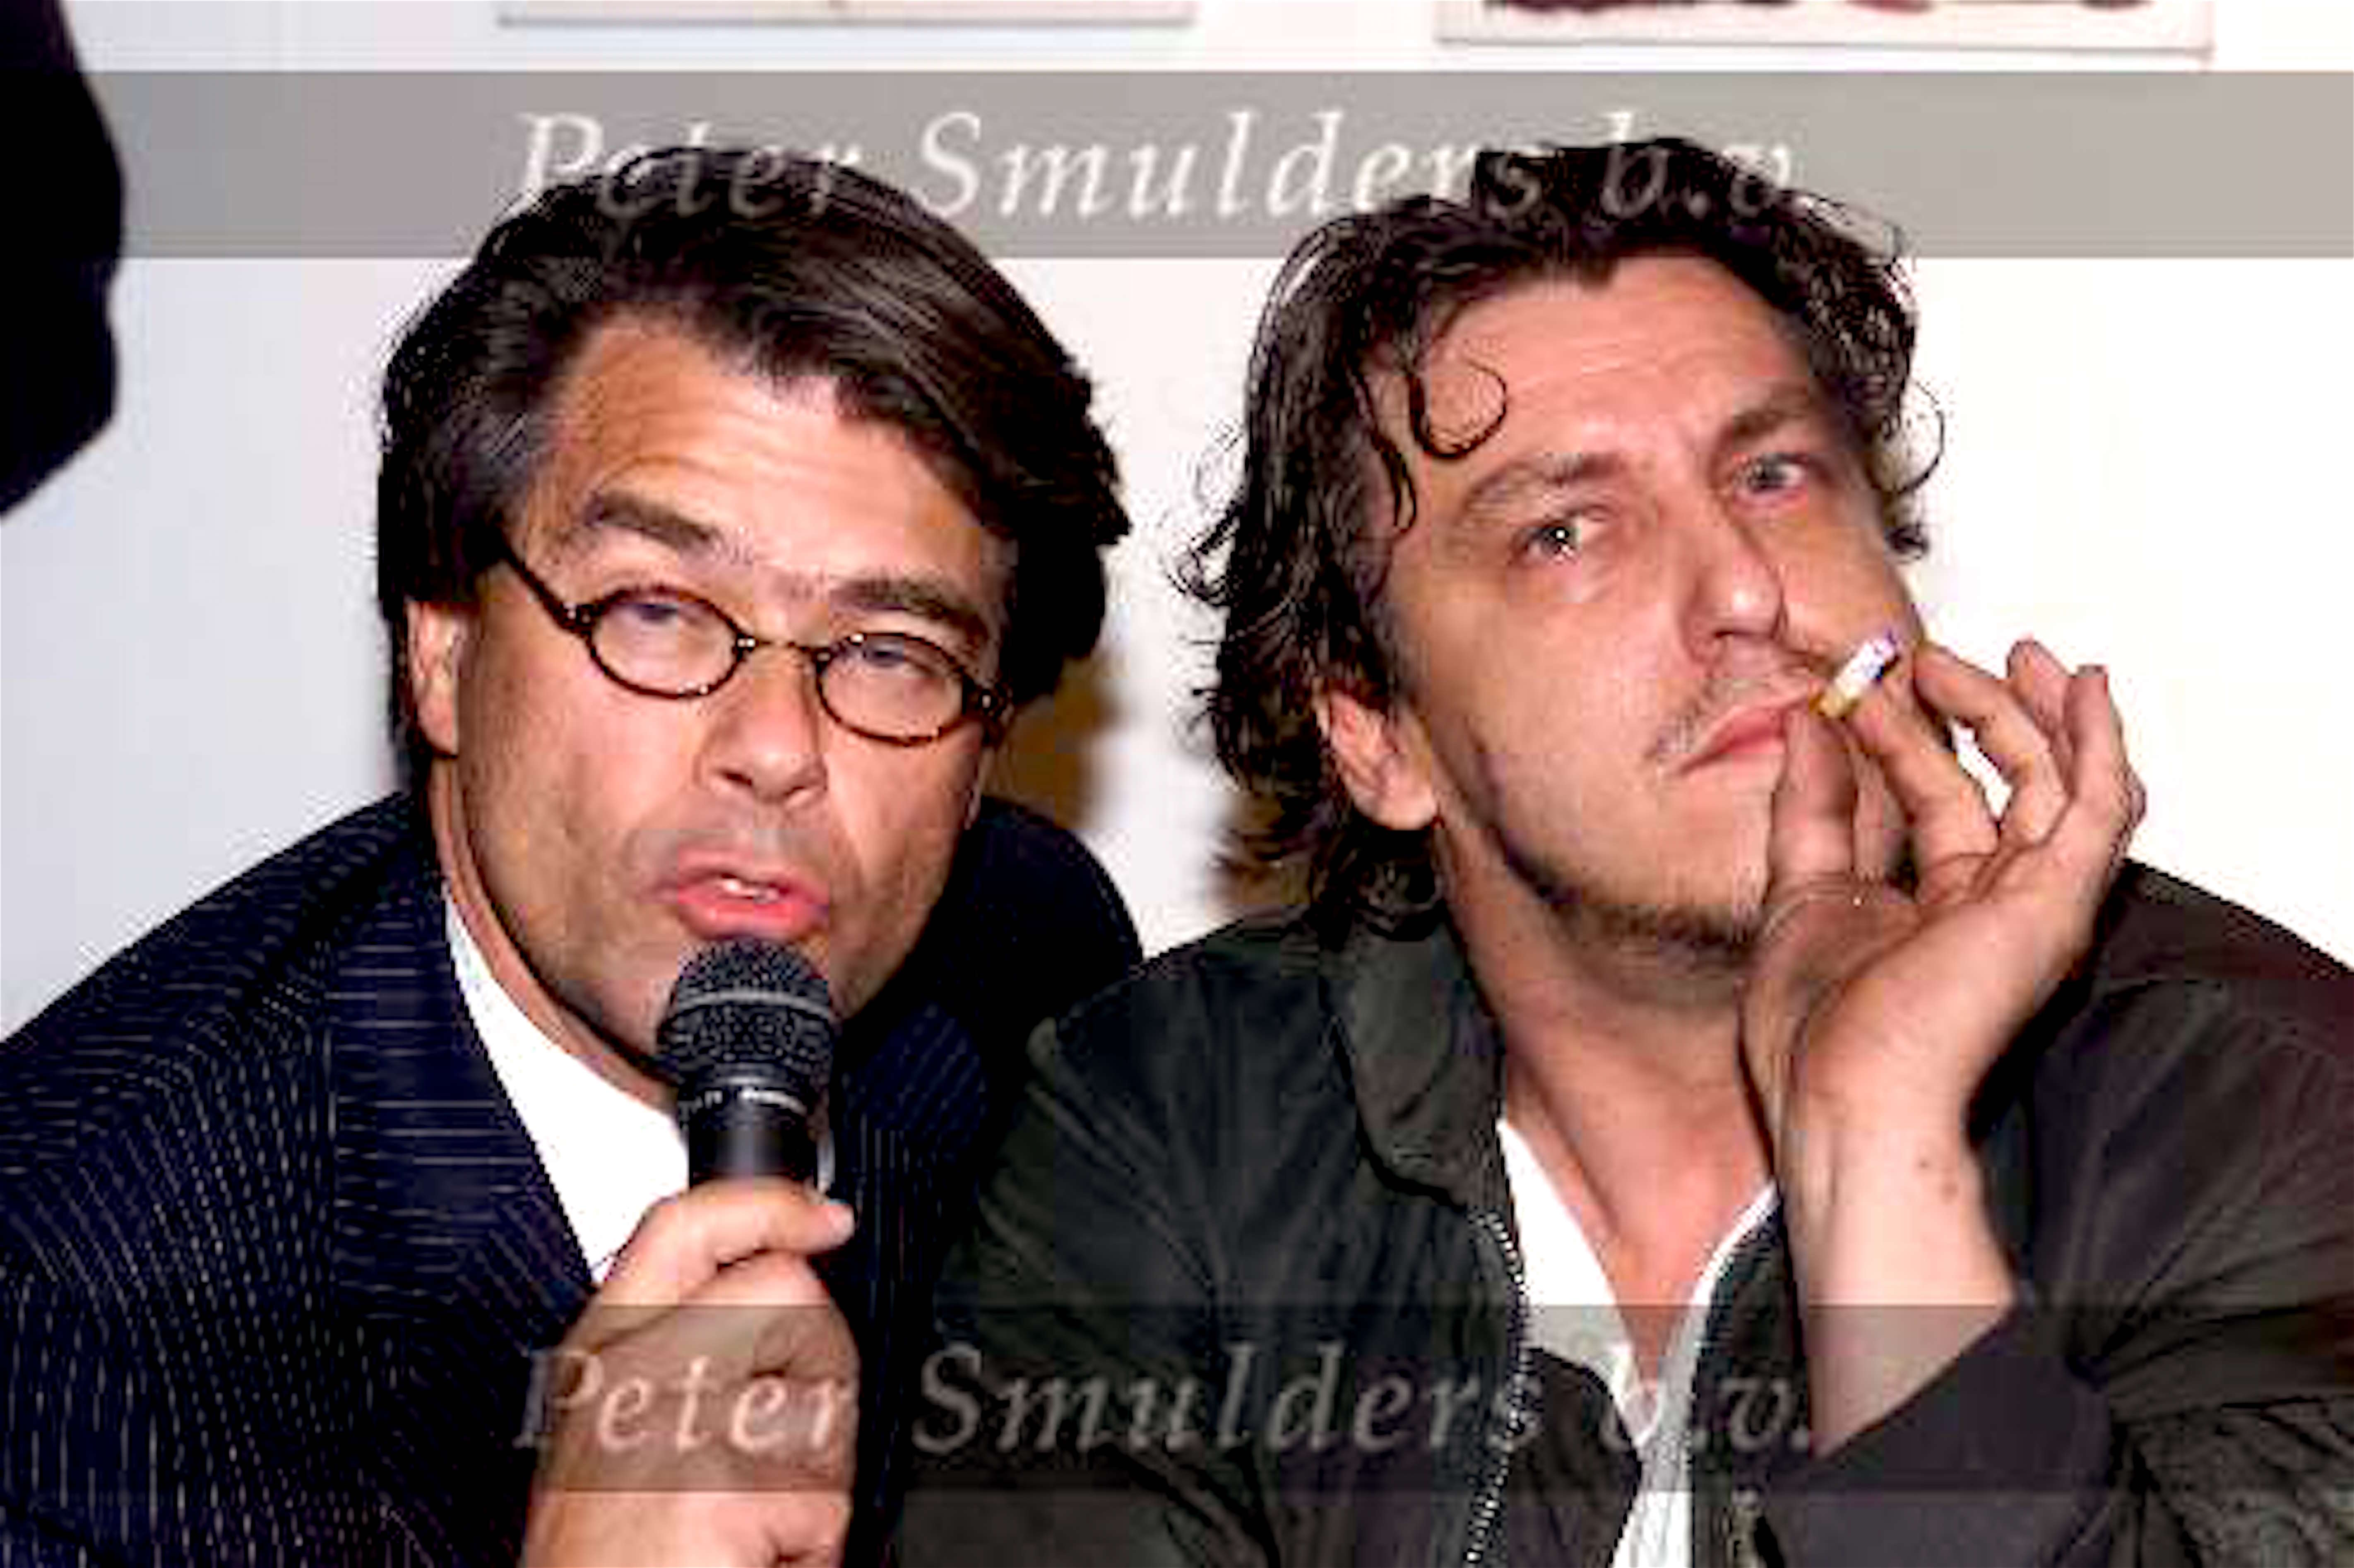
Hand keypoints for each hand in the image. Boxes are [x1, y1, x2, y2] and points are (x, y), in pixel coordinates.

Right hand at [520, 1180, 859, 1566]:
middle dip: (819, 1367)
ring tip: (753, 1520)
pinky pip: (828, 1495)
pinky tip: (754, 1561)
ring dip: (818, 1466)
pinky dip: (814, 1541)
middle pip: (790, 1294)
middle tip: (778, 1453)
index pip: (682, 1226)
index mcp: (601, 1354)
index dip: (767, 1203)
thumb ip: (684, 1358)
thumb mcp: (623, 1438)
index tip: (823, 1214)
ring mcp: (678, 1425)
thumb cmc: (614, 1563)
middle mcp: (632, 1376)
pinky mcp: (726, 1486)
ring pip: (825, 1397)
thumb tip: (785, 1291)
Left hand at [1745, 638, 2142, 1166]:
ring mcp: (2035, 901)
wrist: (1844, 1090)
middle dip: (1975, 708)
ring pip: (2059, 780)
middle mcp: (1999, 900)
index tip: (1855, 686)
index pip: (1940, 795)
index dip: (1903, 732)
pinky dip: (2100, 743)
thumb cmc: (1816, 1029)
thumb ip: (1810, 805)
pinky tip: (2084, 688)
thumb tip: (1804, 722)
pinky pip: (2102, 807)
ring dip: (2030, 708)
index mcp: (1943, 905)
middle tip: (1922, 656)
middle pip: (2006, 780)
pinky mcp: (2057, 902)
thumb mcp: (1797, 888)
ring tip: (1995, 652)